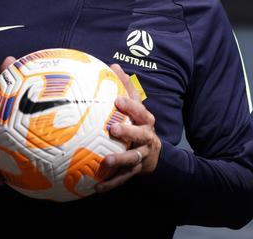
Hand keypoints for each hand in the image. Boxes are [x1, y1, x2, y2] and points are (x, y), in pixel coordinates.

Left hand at [95, 63, 161, 192]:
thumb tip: (113, 65)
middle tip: (112, 129)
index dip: (130, 105)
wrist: (156, 155)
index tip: (117, 99)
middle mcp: (147, 138)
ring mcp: (142, 156)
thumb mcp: (137, 107)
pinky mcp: (136, 172)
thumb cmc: (139, 125)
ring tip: (104, 162)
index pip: (140, 111)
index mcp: (146, 121)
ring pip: (132, 159)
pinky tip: (96, 187)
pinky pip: (123, 179)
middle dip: (128, 131)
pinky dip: (110, 184)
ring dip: (119, 161)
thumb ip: (126, 89)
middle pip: (140, 134)